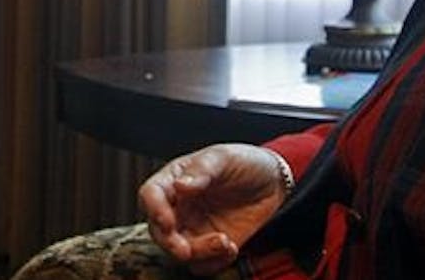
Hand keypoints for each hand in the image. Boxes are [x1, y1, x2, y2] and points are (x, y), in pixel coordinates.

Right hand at [137, 143, 289, 274]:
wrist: (274, 182)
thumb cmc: (244, 163)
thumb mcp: (224, 158)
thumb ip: (201, 170)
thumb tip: (180, 186)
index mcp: (174, 181)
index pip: (150, 195)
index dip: (153, 209)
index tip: (167, 221)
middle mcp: (179, 207)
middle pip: (158, 232)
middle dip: (170, 244)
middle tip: (186, 249)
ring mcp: (194, 229)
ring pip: (179, 253)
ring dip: (199, 254)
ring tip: (225, 242)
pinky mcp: (211, 247)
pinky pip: (203, 265)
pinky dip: (215, 262)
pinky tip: (232, 247)